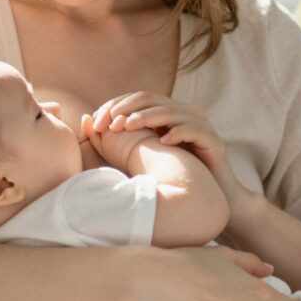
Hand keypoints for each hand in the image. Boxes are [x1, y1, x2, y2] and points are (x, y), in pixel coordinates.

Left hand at [91, 92, 252, 211]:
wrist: (212, 200)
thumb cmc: (173, 179)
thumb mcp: (142, 157)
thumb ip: (118, 141)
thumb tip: (88, 123)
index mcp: (167, 114)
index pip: (137, 100)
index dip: (115, 106)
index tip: (96, 123)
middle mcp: (183, 114)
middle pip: (151, 99)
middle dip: (126, 109)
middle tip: (109, 124)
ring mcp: (200, 125)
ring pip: (171, 111)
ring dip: (147, 117)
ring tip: (128, 126)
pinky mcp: (213, 140)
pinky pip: (194, 130)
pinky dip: (178, 132)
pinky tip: (163, 141)